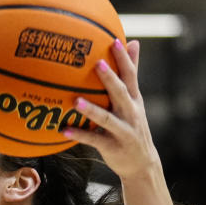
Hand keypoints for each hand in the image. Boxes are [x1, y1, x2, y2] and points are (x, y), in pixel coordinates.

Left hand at [63, 40, 161, 179]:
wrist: (141, 162)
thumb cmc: (132, 125)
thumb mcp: (135, 100)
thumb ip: (131, 73)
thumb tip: (133, 42)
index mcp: (134, 99)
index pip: (130, 75)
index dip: (124, 59)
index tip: (115, 41)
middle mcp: (131, 113)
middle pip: (120, 93)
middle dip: (110, 79)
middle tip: (97, 63)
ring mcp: (123, 130)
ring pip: (107, 118)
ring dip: (92, 110)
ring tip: (76, 101)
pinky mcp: (113, 146)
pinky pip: (94, 140)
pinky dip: (80, 135)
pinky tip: (64, 130)